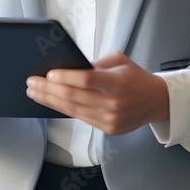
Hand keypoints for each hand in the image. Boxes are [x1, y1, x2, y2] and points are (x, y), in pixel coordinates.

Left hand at [25, 50, 169, 134]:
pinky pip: (81, 118)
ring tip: (35, 93)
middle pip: (75, 96)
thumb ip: (97, 64)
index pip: (87, 80)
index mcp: (118, 82)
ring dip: (51, 101)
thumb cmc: (135, 77)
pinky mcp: (108, 129)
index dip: (66, 77)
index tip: (48, 74)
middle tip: (32, 83)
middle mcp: (114, 103)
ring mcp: (110, 119)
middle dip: (49, 89)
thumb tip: (69, 68)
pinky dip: (64, 109)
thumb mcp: (120, 61)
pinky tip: (51, 102)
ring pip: (74, 110)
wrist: (157, 101)